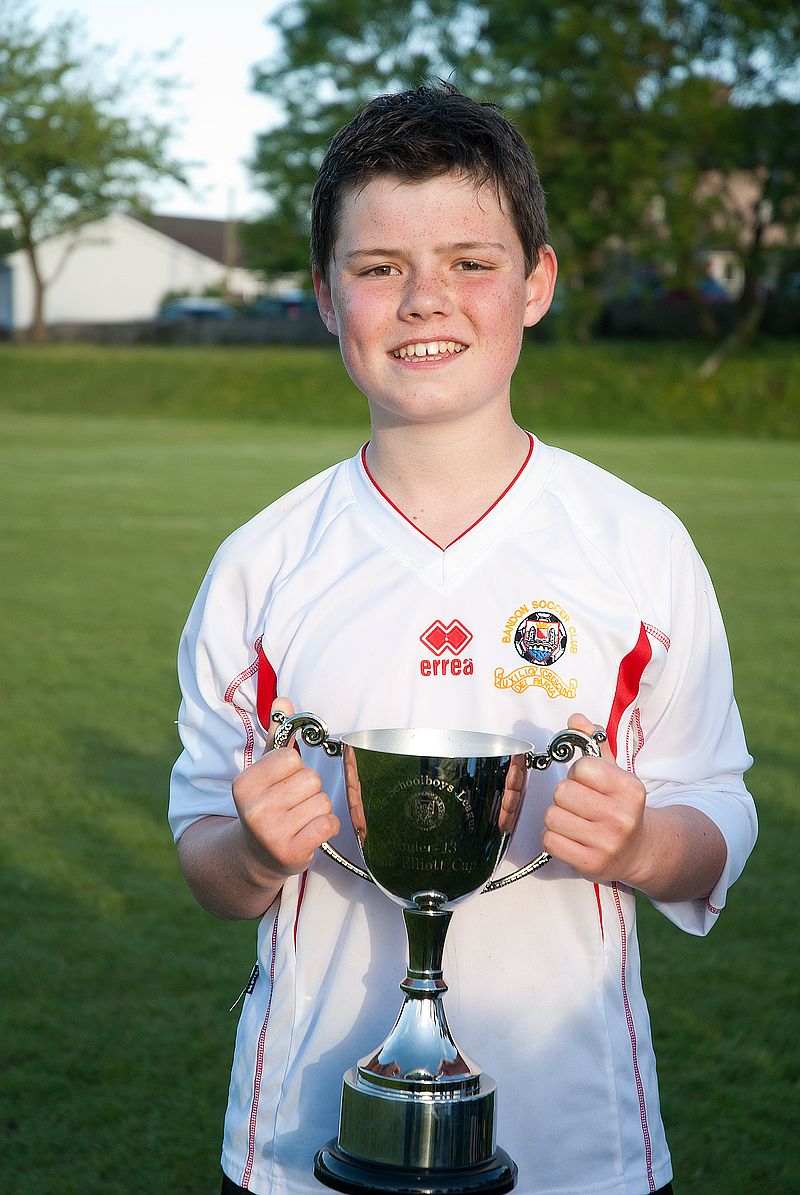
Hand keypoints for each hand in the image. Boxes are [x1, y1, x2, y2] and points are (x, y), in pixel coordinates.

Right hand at [231, 697, 340, 882]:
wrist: (256, 856)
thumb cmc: (266, 805)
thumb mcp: (264, 772)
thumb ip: (276, 735)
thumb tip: (283, 700)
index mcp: (244, 784)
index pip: (290, 757)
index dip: (294, 768)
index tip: (282, 783)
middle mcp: (253, 810)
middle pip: (310, 779)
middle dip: (309, 789)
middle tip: (293, 804)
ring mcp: (271, 834)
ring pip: (322, 801)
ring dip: (317, 809)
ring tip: (299, 819)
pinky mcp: (290, 853)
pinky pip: (328, 824)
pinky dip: (326, 827)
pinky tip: (309, 832)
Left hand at [542, 712, 648, 885]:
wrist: (639, 850)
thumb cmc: (620, 805)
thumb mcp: (615, 771)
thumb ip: (594, 741)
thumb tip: (575, 719)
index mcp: (630, 789)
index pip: (582, 767)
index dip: (578, 772)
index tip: (588, 782)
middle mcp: (621, 818)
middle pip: (562, 792)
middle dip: (566, 795)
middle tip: (580, 802)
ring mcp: (607, 844)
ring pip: (552, 816)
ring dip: (558, 816)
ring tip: (576, 820)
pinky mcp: (591, 865)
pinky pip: (549, 840)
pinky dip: (554, 836)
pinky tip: (571, 836)